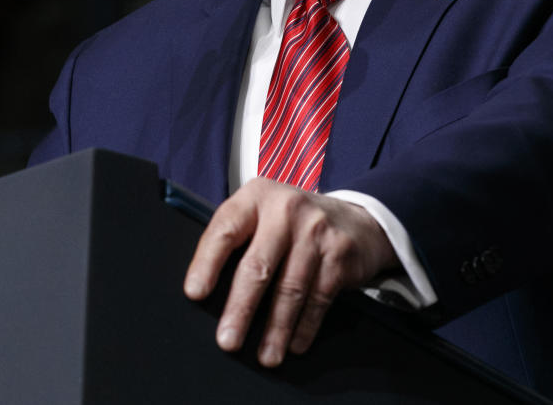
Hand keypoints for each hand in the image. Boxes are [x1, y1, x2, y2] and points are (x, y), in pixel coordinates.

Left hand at [183, 178, 397, 367]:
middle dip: (240, 308)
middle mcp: (285, 209)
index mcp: (256, 197)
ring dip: (276, 329)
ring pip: (290, 288)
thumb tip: (206, 292)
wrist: (357, 220)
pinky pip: (318, 298)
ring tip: (265, 355)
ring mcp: (315, 230)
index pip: (225, 230)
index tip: (195, 293)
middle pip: (258, 265)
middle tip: (228, 340)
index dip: (207, 263)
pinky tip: (294, 344)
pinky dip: (305, 327)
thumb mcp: (263, 216)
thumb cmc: (294, 224)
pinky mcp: (339, 253)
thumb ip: (238, 241)